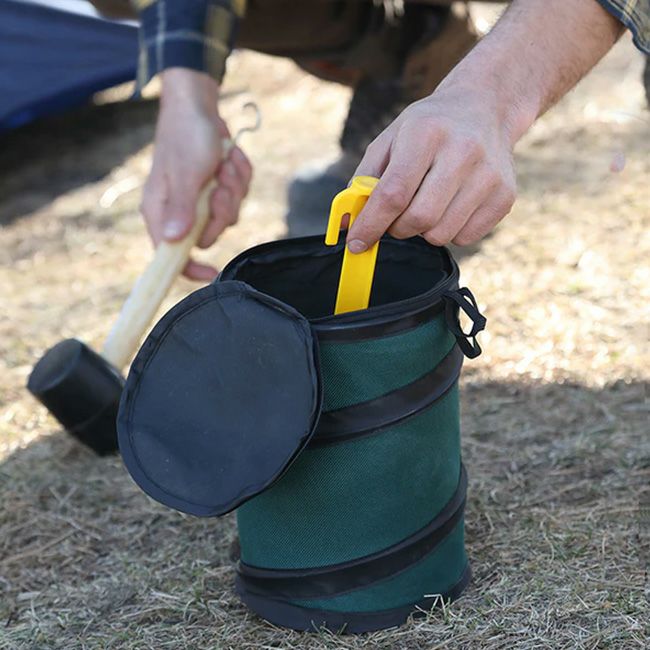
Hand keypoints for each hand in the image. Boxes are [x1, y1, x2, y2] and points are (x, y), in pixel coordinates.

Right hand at [141, 69, 251, 279]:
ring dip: (233, 187)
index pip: (170, 255)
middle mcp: (178, 210)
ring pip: (228, 215)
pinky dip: (238, 176)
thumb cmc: (187, 135)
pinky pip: (237, 196)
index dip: (190, 268)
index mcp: (161, 211)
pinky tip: (229, 157)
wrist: (198, 104)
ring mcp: (198, 200)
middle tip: (219, 183)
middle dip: (223, 209)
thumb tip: (173, 242)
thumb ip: (183, 209)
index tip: (213, 272)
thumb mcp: (187, 173)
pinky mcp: (215, 188)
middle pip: (210, 235)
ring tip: (223, 163)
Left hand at [348, 83, 516, 251]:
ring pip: (441, 234)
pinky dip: (450, 232)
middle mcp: (463, 150)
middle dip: (398, 228)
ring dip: (423, 231)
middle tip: (396, 219)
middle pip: (419, 218)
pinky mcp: (505, 195)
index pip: (393, 193)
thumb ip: (365, 180)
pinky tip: (451, 207)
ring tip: (426, 206)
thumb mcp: (391, 140)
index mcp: (426, 132)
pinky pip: (465, 237)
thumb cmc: (428, 129)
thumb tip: (348, 223)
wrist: (485, 108)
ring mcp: (489, 174)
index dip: (371, 224)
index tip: (357, 243)